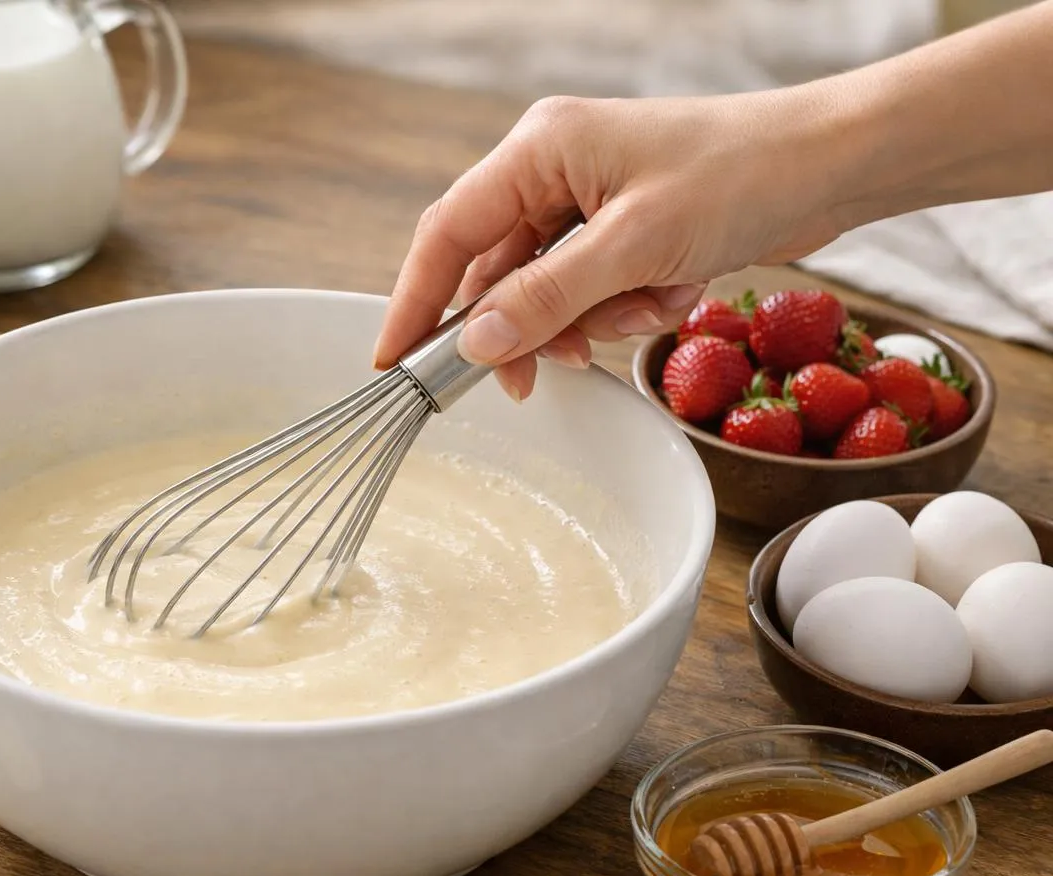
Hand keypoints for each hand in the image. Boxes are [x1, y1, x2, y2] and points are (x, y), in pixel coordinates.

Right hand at [372, 91, 854, 400]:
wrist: (835, 163)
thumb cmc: (742, 175)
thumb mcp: (637, 245)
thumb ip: (549, 296)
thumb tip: (476, 343)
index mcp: (540, 149)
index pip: (449, 233)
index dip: (415, 300)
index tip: (394, 363)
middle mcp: (553, 171)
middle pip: (498, 274)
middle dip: (533, 326)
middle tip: (556, 371)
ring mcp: (588, 202)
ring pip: (549, 293)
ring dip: (595, 320)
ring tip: (652, 305)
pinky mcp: (623, 231)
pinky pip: (593, 293)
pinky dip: (628, 309)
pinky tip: (675, 291)